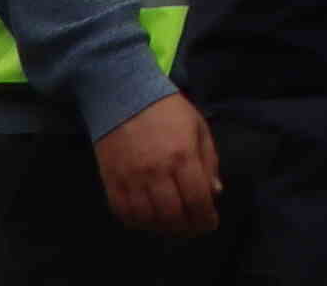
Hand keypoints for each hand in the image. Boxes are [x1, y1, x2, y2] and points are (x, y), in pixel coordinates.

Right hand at [95, 95, 217, 239]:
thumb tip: (215, 193)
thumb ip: (208, 161)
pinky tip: (148, 220)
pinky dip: (137, 222)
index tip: (210, 224)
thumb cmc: (168, 111)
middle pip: (172, 214)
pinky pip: (123, 212)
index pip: (197, 199)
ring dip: (163, 228)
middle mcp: (156, 172)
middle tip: (193, 229)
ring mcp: (131, 179)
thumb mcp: (198, 128)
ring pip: (147, 218)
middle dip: (186, 227)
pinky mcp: (111, 181)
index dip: (205, 217)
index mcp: (182, 156)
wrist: (124, 97)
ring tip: (173, 226)